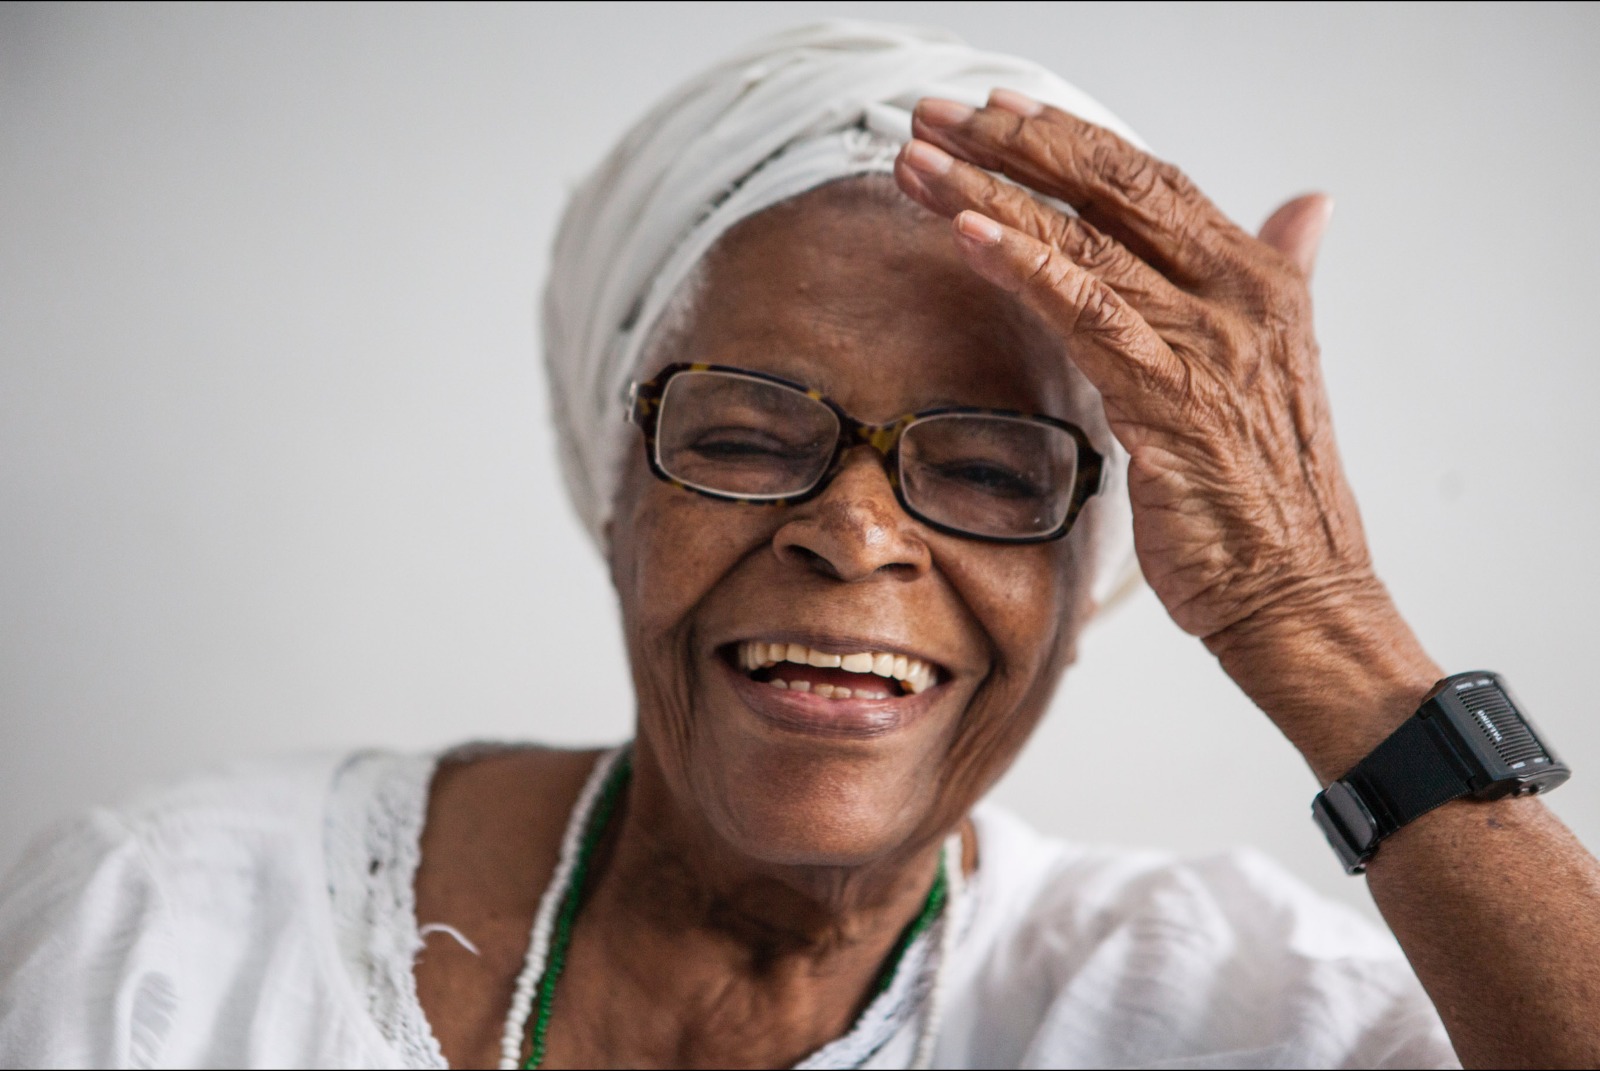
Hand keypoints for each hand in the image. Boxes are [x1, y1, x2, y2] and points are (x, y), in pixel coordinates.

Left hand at [895, 90, 1438, 774]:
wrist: (1296, 592)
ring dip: (990, 195)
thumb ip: (1280, 275)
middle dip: (1009, 145)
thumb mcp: (1277, 368)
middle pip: (1108, 189)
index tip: (990, 111)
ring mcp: (1207, 343)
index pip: (1147, 180)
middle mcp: (1237, 293)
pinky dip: (1023, 268)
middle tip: (930, 115)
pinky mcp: (1171, 399)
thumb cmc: (1268, 496)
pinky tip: (965, 235)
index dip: (1065, 139)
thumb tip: (1308, 206)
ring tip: (917, 163)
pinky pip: (1085, 314)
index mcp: (1257, 278)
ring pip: (1082, 243)